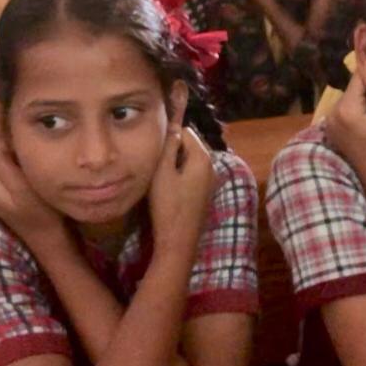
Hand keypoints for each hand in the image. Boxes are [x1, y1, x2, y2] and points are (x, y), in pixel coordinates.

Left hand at [0, 141, 65, 243]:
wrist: (51, 242)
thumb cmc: (41, 215)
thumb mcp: (23, 190)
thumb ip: (5, 167)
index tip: (16, 131)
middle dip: (4, 145)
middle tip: (27, 144)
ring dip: (10, 155)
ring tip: (31, 153)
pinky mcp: (9, 196)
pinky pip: (6, 172)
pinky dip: (15, 166)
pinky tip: (30, 167)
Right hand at [148, 127, 216, 250]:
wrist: (178, 240)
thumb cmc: (168, 205)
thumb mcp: (163, 172)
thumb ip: (169, 146)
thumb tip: (172, 124)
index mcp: (203, 157)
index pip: (186, 131)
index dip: (168, 135)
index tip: (153, 147)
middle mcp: (211, 165)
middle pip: (189, 145)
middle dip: (172, 148)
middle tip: (154, 161)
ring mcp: (209, 180)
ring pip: (188, 159)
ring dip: (174, 162)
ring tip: (158, 173)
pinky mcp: (204, 191)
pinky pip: (191, 172)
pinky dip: (179, 173)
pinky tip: (167, 185)